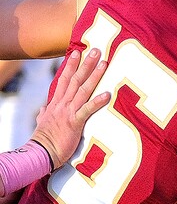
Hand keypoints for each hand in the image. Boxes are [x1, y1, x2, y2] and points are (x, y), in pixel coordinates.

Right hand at [31, 48, 109, 169]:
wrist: (42, 152)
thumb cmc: (45, 140)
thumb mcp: (42, 123)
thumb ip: (44, 113)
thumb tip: (43, 109)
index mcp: (56, 103)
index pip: (64, 79)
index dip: (70, 65)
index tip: (76, 53)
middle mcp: (62, 104)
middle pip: (75, 79)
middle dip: (86, 63)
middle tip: (96, 50)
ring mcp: (68, 112)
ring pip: (83, 89)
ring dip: (94, 76)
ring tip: (104, 64)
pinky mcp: (75, 123)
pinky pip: (87, 110)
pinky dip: (97, 102)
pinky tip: (107, 94)